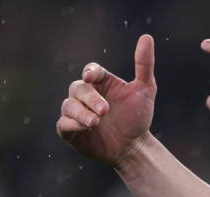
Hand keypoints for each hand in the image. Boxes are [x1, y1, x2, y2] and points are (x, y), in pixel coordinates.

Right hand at [57, 34, 156, 167]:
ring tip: (95, 123)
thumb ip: (144, 65)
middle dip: (90, 98)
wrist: (134, 147)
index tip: (91, 77)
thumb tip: (147, 37)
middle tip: (104, 111)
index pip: (91, 70)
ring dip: (80, 113)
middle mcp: (86, 95)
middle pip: (78, 88)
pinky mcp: (71, 131)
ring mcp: (77, 113)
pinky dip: (70, 124)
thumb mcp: (146, 90)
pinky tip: (83, 128)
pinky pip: (62, 124)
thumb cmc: (138, 117)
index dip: (90, 72)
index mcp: (101, 82)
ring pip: (68, 106)